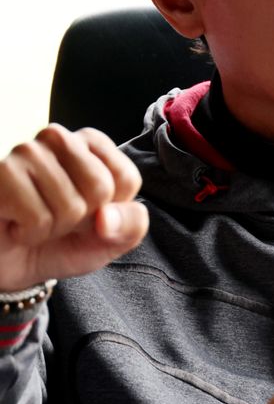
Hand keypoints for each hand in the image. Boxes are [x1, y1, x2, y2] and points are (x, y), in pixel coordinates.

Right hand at [0, 124, 148, 290]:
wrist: (11, 265)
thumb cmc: (61, 243)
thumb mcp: (111, 240)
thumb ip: (131, 226)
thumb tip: (107, 216)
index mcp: (90, 143)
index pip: (127, 178)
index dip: (111, 211)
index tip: (88, 213)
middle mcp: (58, 138)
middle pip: (100, 187)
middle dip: (83, 219)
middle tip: (58, 218)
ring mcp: (27, 152)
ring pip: (70, 206)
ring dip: (54, 229)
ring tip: (34, 220)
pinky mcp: (2, 172)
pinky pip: (38, 218)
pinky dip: (30, 234)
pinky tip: (16, 225)